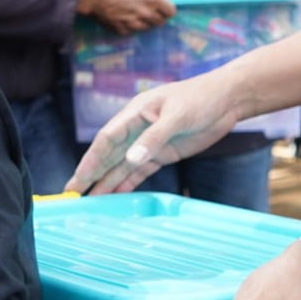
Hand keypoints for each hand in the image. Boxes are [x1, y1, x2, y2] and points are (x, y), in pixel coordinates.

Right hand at [66, 74, 242, 193]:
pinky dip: (127, 183)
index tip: (79, 177)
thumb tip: (131, 159)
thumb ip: (154, 138)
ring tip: (88, 200)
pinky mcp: (163, 153)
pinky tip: (115, 196)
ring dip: (106, 182)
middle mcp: (137, 128)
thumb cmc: (202, 99)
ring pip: (122, 165)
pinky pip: (140, 171)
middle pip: (109, 154)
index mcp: (136, 112)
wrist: (228, 100)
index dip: (91, 159)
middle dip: (91, 174)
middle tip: (72, 194)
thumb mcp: (178, 116)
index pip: (107, 138)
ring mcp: (149, 142)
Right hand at [77, 0, 175, 33]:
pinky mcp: (123, 30)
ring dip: (146, 23)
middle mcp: (146, 14)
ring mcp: (134, 24)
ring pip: (148, 28)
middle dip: (158, 17)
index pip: (171, 11)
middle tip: (151, 10)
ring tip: (138, 14)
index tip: (164, 7)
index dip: (168, 9)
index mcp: (152, 0)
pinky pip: (133, 31)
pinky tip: (126, 18)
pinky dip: (132, 27)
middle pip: (161, 22)